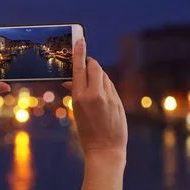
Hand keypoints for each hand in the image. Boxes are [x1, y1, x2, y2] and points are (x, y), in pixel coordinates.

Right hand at [63, 38, 127, 158]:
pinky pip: (111, 86)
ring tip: (91, 80)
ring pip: (104, 76)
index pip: (79, 68)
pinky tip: (101, 91)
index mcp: (80, 97)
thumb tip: (71, 81)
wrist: (105, 149)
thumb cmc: (86, 133)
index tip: (80, 40)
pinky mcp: (119, 101)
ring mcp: (109, 97)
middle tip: (85, 62)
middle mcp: (95, 94)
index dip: (80, 53)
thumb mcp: (76, 112)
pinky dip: (104, 84)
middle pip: (94, 68)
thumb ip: (76, 94)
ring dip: (97, 74)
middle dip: (90, 63)